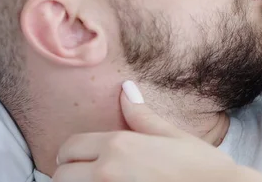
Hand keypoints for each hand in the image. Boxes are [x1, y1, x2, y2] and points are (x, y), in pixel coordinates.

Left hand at [53, 81, 261, 181]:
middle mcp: (107, 171)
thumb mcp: (171, 135)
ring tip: (101, 181)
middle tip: (89, 174)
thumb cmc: (200, 165)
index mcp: (118, 145)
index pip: (69, 148)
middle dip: (69, 174)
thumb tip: (126, 89)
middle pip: (61, 175)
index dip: (70, 154)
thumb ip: (140, 115)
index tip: (79, 160)